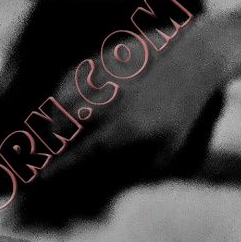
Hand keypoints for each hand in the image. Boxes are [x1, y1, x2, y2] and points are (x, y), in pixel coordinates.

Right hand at [18, 17, 224, 226]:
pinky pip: (72, 75)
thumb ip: (134, 170)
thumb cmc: (182, 113)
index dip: (60, 168)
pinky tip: (60, 104)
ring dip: (53, 119)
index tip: (42, 179)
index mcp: (131, 129)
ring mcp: (110, 77)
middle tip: (48, 153)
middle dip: (51, 143)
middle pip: (67, 125)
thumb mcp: (166, 150)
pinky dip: (60, 92)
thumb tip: (104, 184)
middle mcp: (116, 102)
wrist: (197, 59)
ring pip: (65, 99)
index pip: (85, 153)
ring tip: (53, 132)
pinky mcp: (106, 57)